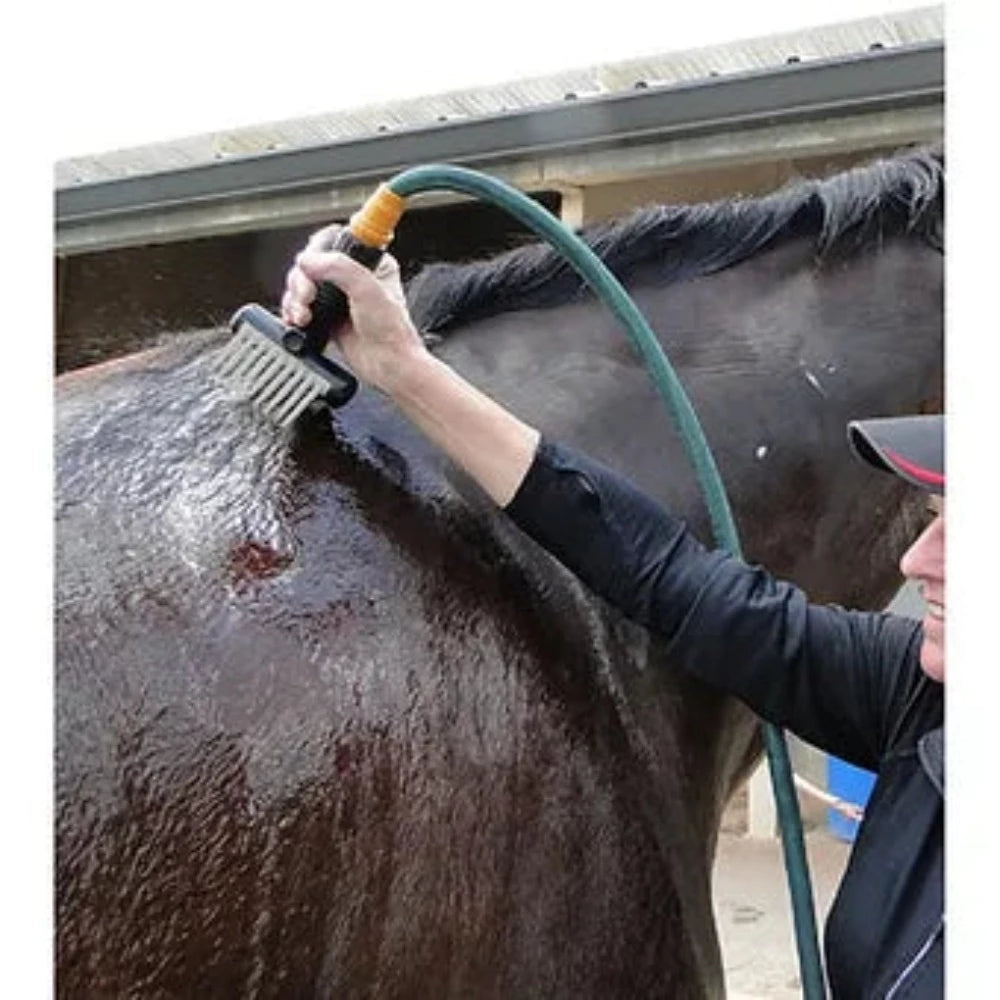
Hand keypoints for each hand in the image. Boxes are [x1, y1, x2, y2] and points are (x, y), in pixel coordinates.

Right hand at [281, 225, 430, 394]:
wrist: (389, 368)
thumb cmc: (392, 333)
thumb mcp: (368, 290)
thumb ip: (338, 268)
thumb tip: (308, 260)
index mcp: (370, 263)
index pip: (334, 240)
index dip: (316, 250)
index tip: (311, 266)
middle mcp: (353, 277)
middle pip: (311, 264)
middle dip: (301, 281)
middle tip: (306, 297)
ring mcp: (339, 297)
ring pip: (302, 285)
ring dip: (295, 298)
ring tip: (302, 315)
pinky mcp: (328, 317)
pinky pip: (301, 306)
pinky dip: (293, 312)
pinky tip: (297, 321)